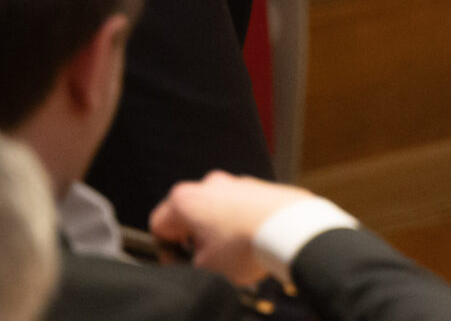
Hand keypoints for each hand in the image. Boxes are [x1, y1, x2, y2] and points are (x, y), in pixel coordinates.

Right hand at [149, 173, 322, 285]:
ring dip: (219, 229)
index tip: (182, 263)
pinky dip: (240, 221)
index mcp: (185, 200)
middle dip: (195, 237)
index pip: (158, 224)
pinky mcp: (258, 186)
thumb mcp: (206, 268)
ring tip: (234, 251)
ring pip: (215, 209)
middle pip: (188, 214)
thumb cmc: (245, 245)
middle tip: (208, 259)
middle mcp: (208, 184)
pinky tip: (252, 239)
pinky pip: (240, 206)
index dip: (166, 249)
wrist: (291, 227)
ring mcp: (235, 182)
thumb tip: (196, 259)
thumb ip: (189, 262)